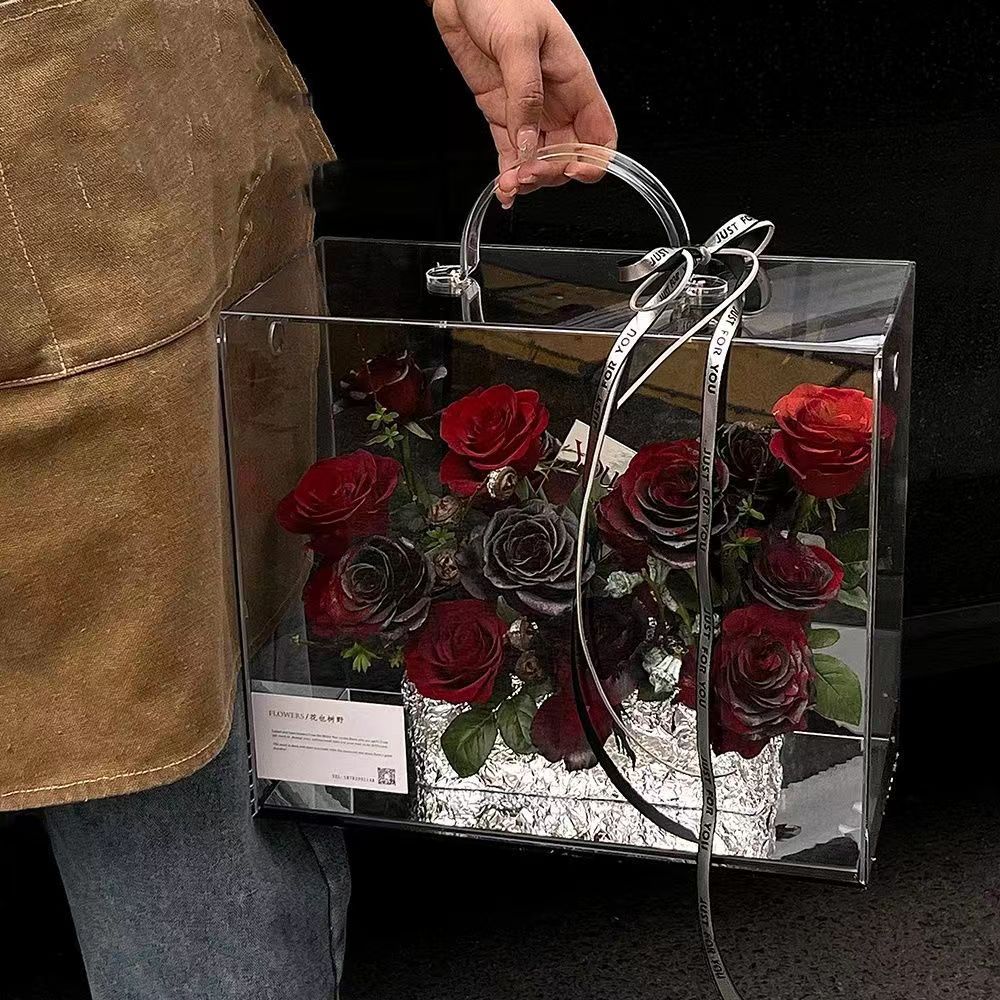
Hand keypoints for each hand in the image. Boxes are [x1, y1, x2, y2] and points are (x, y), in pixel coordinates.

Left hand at [430, 0, 616, 207]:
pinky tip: (504, 189)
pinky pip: (510, 154)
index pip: (600, 134)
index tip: (574, 171)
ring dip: (526, 180)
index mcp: (575, 81)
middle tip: (527, 176)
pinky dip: (507, 174)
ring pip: (538, 161)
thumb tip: (529, 142)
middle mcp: (556, 102)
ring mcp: (528, 111)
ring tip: (509, 185)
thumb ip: (525, 95)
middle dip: (551, 173)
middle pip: (567, 156)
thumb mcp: (519, 42)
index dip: (594, 160)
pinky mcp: (501, 114)